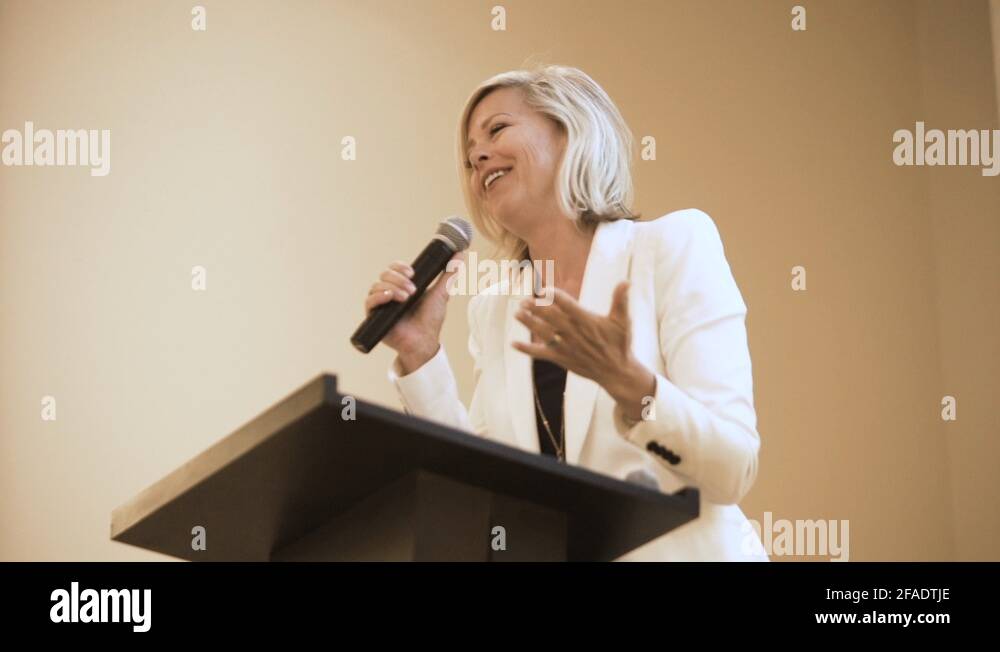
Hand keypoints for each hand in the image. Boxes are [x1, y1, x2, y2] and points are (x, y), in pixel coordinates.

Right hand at [363, 251, 465, 372]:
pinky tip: (390, 298)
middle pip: (385, 274)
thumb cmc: (430, 320)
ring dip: (393, 288)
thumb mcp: (441, 294)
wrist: (423, 342)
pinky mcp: (374, 315)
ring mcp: (381, 304)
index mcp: (402, 285)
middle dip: (399, 279)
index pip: (394, 268)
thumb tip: (460, 255)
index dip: (400, 267)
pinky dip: (379, 296)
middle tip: (413, 290)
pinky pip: (369, 301)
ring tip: (406, 298)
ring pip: (377, 285)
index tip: (412, 273)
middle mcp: (389, 292)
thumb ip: (449, 275)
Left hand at [512, 281, 655, 420]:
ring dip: (530, 324)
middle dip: (538, 309)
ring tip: (517, 314)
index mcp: (588, 322)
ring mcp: (566, 347)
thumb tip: (626, 282)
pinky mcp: (561, 358)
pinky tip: (514, 344)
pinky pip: (541, 354)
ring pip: (544, 334)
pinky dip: (527, 349)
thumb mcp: (623, 321)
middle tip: (524, 300)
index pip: (569, 306)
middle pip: (552, 319)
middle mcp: (575, 334)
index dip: (556, 298)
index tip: (545, 290)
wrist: (616, 372)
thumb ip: (621, 300)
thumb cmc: (620, 344)